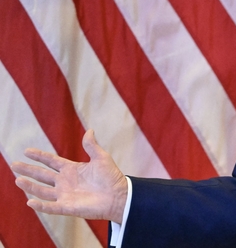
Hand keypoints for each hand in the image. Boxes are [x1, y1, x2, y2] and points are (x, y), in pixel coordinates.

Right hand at [10, 129, 127, 222]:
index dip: (39, 156)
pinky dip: (40, 205)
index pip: (51, 161)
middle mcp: (65, 182)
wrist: (119, 196)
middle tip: (14, 164)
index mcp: (72, 169)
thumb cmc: (112, 177)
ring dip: (30, 186)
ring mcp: (65, 195)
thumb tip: (89, 130)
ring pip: (42, 190)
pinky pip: (50, 207)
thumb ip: (91, 146)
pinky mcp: (67, 207)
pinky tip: (30, 201)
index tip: (26, 150)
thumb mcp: (101, 158)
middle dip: (28, 170)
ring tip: (18, 179)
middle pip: (42, 175)